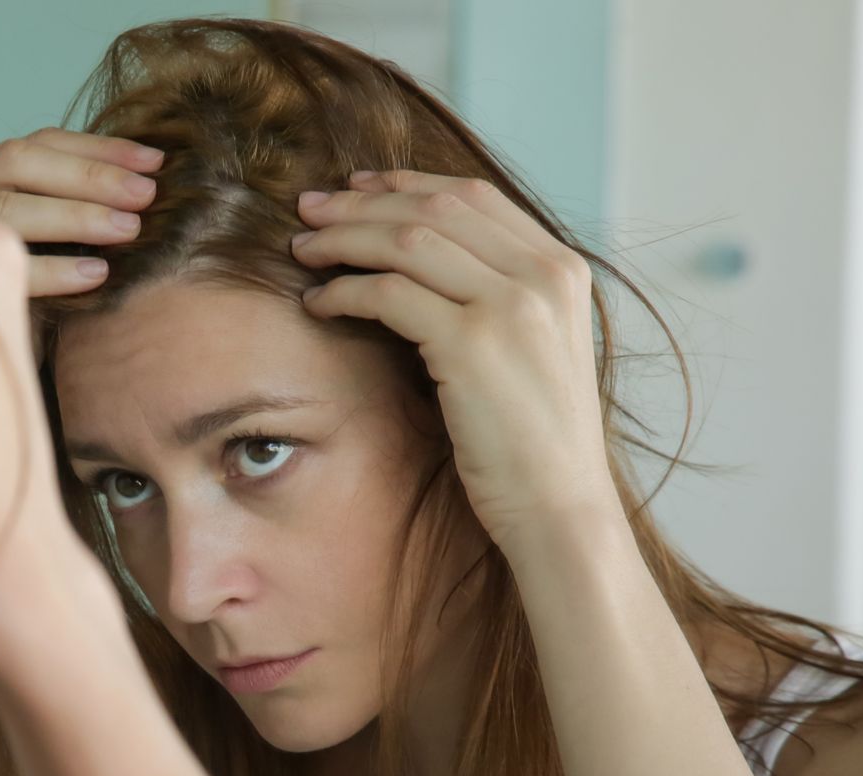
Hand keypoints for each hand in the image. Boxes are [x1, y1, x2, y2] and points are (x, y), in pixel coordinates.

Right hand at [0, 129, 163, 296]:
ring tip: (129, 229)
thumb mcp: (16, 243)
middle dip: (90, 175)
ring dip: (76, 216)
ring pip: (6, 209)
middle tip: (148, 194)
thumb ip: (49, 212)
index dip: (95, 148)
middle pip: (18, 163)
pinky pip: (0, 268)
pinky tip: (95, 276)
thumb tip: (130, 193)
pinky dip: (52, 270)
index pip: (33, 145)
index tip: (153, 159)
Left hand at [292, 170, 620, 550]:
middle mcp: (542, 274)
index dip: (409, 184)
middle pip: (434, 209)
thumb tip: (426, 265)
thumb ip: (500, 298)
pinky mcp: (472, 344)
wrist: (560, 505)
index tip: (360, 185)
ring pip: (406, 242)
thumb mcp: (532, 349)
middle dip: (362, 202)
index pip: (474, 196)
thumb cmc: (534, 441)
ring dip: (343, 240)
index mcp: (561, 267)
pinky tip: (318, 303)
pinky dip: (345, 292)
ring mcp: (511, 305)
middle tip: (309, 209)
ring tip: (302, 249)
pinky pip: (389, 294)